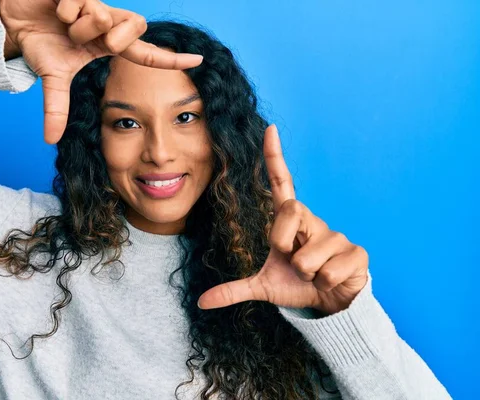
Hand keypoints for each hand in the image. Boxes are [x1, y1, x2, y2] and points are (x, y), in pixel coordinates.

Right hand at [0, 0, 203, 143]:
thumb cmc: (41, 41)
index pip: (146, 53)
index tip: (198, 60)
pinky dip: (65, 10)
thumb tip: (51, 140)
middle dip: (111, 38)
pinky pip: (80, 3)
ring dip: (79, 26)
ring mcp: (99, 3)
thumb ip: (57, 107)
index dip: (171, 59)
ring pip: (104, 17)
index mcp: (109, 44)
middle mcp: (110, 22)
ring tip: (64, 23)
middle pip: (131, 30)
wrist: (16, 17)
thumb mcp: (53, 76)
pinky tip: (57, 7)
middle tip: (87, 40)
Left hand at [197, 124, 368, 315]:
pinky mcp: (356, 252)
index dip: (274, 158)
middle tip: (292, 262)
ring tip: (314, 276)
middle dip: (284, 243)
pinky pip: (330, 271)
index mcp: (290, 223)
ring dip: (307, 275)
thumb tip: (201, 302)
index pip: (282, 184)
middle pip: (291, 211)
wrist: (329, 304)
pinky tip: (331, 281)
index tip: (270, 129)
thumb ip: (234, 291)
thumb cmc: (297, 286)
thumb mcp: (264, 288)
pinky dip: (325, 284)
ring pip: (309, 256)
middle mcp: (312, 221)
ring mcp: (336, 235)